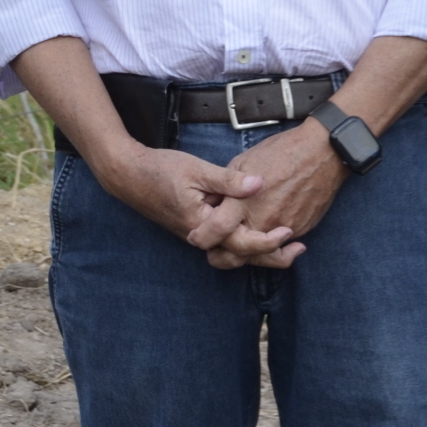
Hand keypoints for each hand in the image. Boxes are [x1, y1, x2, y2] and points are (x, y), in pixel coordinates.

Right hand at [94, 142, 302, 265]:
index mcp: (201, 225)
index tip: (289, 231)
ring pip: (233, 251)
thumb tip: (259, 183)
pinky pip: (225, 242)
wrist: (127, 175)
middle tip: (298, 248)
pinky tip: (260, 229)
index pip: (240, 243)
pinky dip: (245, 240)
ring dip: (260, 250)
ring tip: (286, 244)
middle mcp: (200, 236)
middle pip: (240, 256)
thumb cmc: (160, 170)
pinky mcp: (196, 228)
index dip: (267, 240)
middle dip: (271, 256)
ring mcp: (197, 234)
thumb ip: (228, 180)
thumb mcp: (196, 170)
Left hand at [207, 123, 346, 269]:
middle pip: (236, 254)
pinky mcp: (300, 230)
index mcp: (243, 202)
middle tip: (213, 250)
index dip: (203, 237)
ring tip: (236, 248)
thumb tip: (218, 200)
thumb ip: (228, 186)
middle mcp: (262, 220)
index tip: (197, 236)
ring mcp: (283, 229)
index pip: (217, 230)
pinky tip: (262, 239)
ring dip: (246, 254)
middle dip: (220, 257)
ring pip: (259, 256)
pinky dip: (269, 247)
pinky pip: (280, 248)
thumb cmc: (281, 152)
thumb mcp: (244, 160)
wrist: (321, 153)